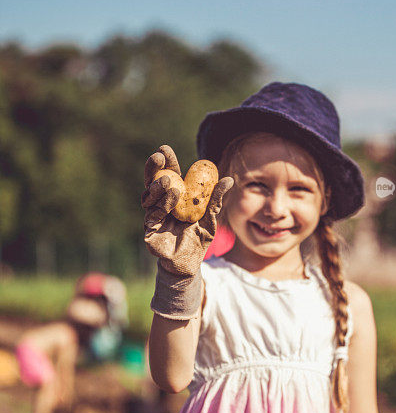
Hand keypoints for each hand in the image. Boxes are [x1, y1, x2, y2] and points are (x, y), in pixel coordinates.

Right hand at [141, 145, 232, 276]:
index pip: (167, 174)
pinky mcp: (149, 229)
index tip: (164, 149)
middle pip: (152, 182)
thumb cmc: (199, 239)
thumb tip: (229, 178)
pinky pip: (153, 213)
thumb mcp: (211, 218)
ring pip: (149, 196)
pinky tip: (171, 195)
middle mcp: (160, 203)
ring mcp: (153, 215)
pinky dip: (162, 203)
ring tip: (169, 181)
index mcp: (173, 196)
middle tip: (158, 157)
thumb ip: (216, 199)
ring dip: (158, 186)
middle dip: (153, 168)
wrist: (190, 264)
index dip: (166, 162)